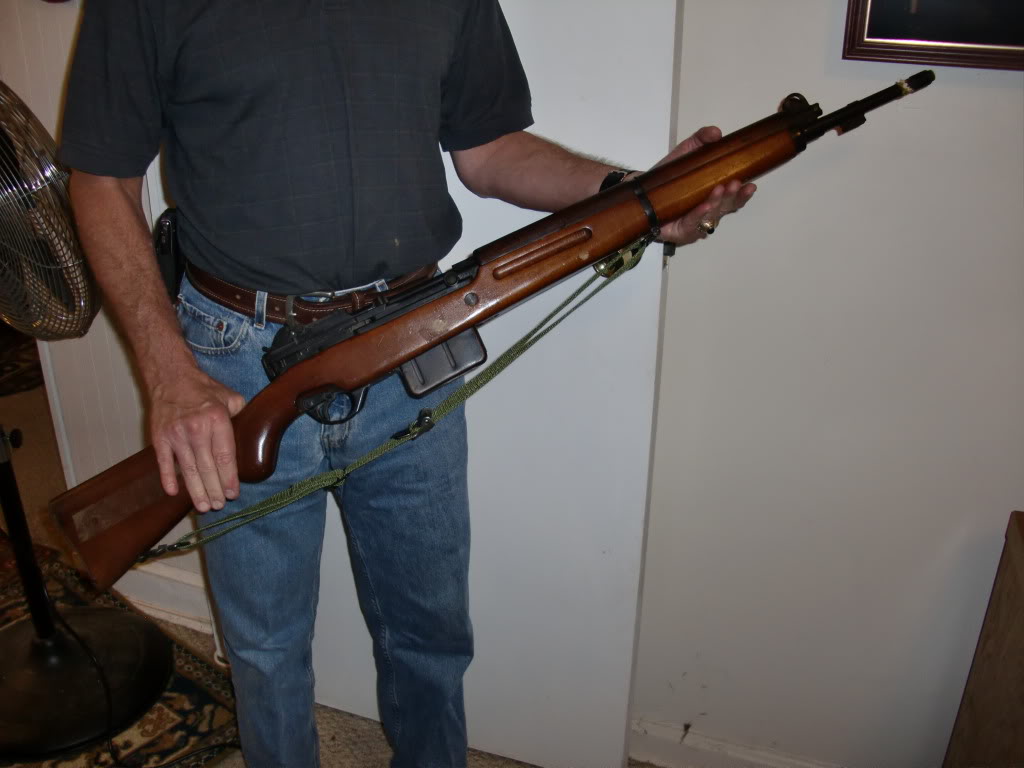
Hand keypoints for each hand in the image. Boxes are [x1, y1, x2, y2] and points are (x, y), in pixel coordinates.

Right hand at [150, 367, 245, 511]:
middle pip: (207, 467)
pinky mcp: (159, 437)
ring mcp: (176, 434)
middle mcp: (196, 428)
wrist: (171, 378)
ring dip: (196, 490)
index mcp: (217, 420)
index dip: (229, 478)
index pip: (225, 456)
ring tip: (203, 506)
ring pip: (188, 469)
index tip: (233, 493)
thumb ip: (242, 416)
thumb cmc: (204, 390)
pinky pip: (164, 462)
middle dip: (214, 489)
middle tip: (218, 505)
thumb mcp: (230, 398)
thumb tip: (251, 435)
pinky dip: (168, 478)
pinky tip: (174, 492)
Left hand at [649, 126, 756, 246]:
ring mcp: (696, 224)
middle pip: (726, 208)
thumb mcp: (686, 153)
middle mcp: (707, 212)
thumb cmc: (668, 177)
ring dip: (717, 202)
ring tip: (719, 189)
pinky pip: (692, 224)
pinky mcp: (681, 232)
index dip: (743, 194)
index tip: (751, 185)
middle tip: (735, 183)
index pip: (733, 198)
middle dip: (733, 197)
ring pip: (711, 216)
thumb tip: (717, 133)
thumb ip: (701, 140)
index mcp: (713, 197)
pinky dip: (699, 214)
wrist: (642, 191)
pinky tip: (704, 206)